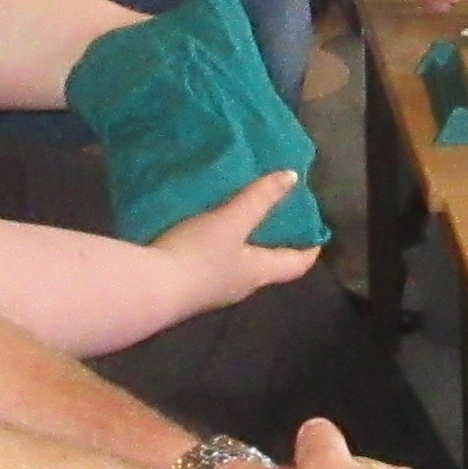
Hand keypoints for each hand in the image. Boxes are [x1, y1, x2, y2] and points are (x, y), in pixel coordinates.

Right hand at [157, 171, 323, 308]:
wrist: (149, 290)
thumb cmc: (198, 256)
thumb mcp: (231, 221)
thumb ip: (259, 199)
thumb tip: (292, 177)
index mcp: (258, 273)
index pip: (295, 265)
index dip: (309, 250)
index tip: (318, 233)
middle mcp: (240, 286)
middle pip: (267, 266)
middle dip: (274, 243)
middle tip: (277, 216)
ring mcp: (213, 290)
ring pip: (238, 266)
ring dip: (243, 245)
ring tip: (240, 217)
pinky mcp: (188, 288)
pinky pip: (211, 265)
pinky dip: (216, 248)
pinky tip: (204, 231)